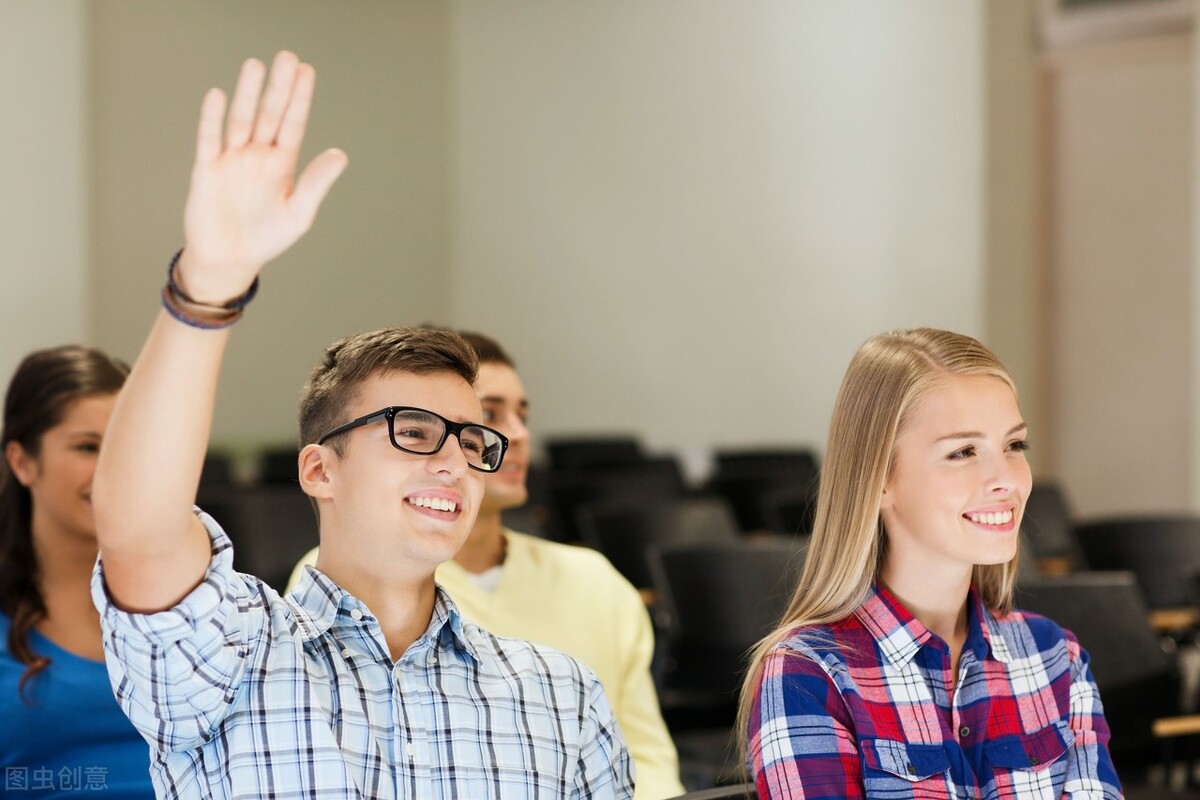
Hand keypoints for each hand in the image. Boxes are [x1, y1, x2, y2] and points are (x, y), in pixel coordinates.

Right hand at [178, 51, 347, 303]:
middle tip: (286, 57)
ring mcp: (232, 160)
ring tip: (255, 65)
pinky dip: (213, 120)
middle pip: (269, 114)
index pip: (293, 124)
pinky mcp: (207, 170)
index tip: (306, 70)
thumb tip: (340, 154)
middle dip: (278, 87)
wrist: (229, 259)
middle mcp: (257, 155)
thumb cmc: (267, 236)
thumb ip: (316, 182)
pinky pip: (210, 140)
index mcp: (282, 163)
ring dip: (248, 94)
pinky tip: (219, 96)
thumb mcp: (298, 212)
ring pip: (241, 121)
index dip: (299, 98)